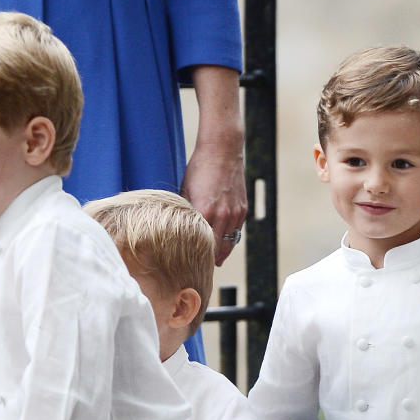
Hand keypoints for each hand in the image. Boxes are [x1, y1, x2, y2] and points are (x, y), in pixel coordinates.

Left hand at [181, 138, 246, 267]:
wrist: (222, 151)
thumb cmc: (199, 169)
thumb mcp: (184, 191)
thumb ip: (184, 212)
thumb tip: (176, 229)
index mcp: (205, 212)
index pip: (201, 245)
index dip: (195, 257)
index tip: (189, 264)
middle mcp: (222, 216)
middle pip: (217, 250)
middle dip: (209, 260)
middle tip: (200, 268)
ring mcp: (235, 214)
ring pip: (229, 244)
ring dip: (221, 252)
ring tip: (212, 260)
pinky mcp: (242, 209)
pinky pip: (236, 232)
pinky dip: (228, 239)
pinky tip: (220, 242)